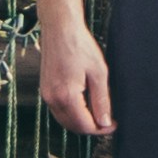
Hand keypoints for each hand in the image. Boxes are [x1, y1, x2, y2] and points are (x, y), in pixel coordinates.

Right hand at [37, 11, 114, 139]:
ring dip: (80, 122)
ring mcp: (46, 94)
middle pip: (72, 126)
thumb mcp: (98, 73)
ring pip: (64, 120)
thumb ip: (101, 100)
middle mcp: (52, 99)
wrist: (60, 28)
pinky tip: (83, 105)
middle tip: (107, 121)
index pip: (84, 125)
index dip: (100, 129)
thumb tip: (104, 122)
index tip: (113, 125)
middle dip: (90, 128)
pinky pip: (58, 110)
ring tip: (97, 113)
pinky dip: (71, 114)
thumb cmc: (79, 45)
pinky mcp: (45, 89)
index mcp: (66, 96)